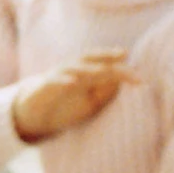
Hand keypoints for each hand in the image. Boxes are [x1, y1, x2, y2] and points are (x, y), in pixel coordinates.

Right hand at [11, 50, 138, 143]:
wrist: (34, 117)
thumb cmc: (66, 107)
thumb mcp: (91, 102)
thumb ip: (106, 92)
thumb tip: (122, 82)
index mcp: (86, 74)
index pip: (106, 67)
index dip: (122, 70)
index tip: (139, 78)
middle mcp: (73, 71)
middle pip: (90, 58)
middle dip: (106, 56)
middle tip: (123, 55)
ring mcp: (58, 77)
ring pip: (74, 67)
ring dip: (89, 68)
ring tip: (103, 70)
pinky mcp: (43, 87)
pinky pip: (53, 81)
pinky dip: (63, 80)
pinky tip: (73, 82)